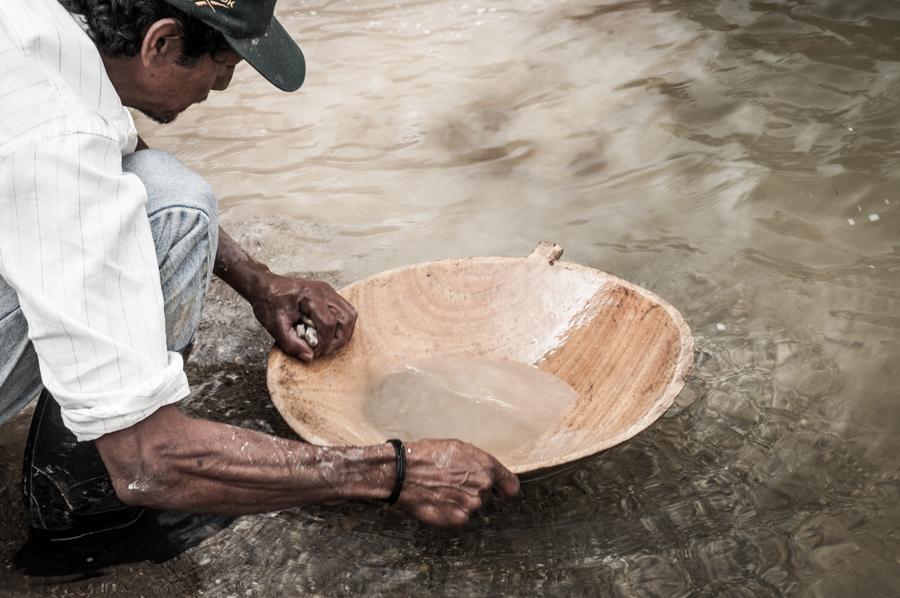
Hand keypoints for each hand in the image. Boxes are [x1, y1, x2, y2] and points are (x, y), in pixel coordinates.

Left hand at [251, 273, 356, 361]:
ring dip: (344, 332)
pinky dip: (341, 324)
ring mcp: (328, 291)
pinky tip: (328, 333)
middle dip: (339, 339)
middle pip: (346, 318)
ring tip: (329, 343)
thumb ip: (292, 344)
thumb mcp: (275, 327)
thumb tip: (309, 357)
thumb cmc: (268, 302)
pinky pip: (345, 310)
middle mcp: (323, 291)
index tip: (315, 351)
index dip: (325, 342)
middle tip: (325, 350)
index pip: (328, 323)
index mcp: (309, 296)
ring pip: (350, 313)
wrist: (264, 286)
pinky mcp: (329, 294)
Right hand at [397, 439, 519, 525]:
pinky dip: (451, 512)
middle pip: (486, 494)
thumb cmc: (428, 455)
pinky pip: (460, 517)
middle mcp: (483, 486)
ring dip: (461, 501)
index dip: (505, 488)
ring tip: (441, 490)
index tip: (501, 491)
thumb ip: (478, 462)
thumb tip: (489, 474)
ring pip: (472, 505)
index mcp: (486, 466)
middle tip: (452, 482)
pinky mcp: (459, 518)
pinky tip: (438, 501)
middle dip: (473, 490)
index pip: (511, 484)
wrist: (404, 473)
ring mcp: (472, 504)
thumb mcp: (458, 448)